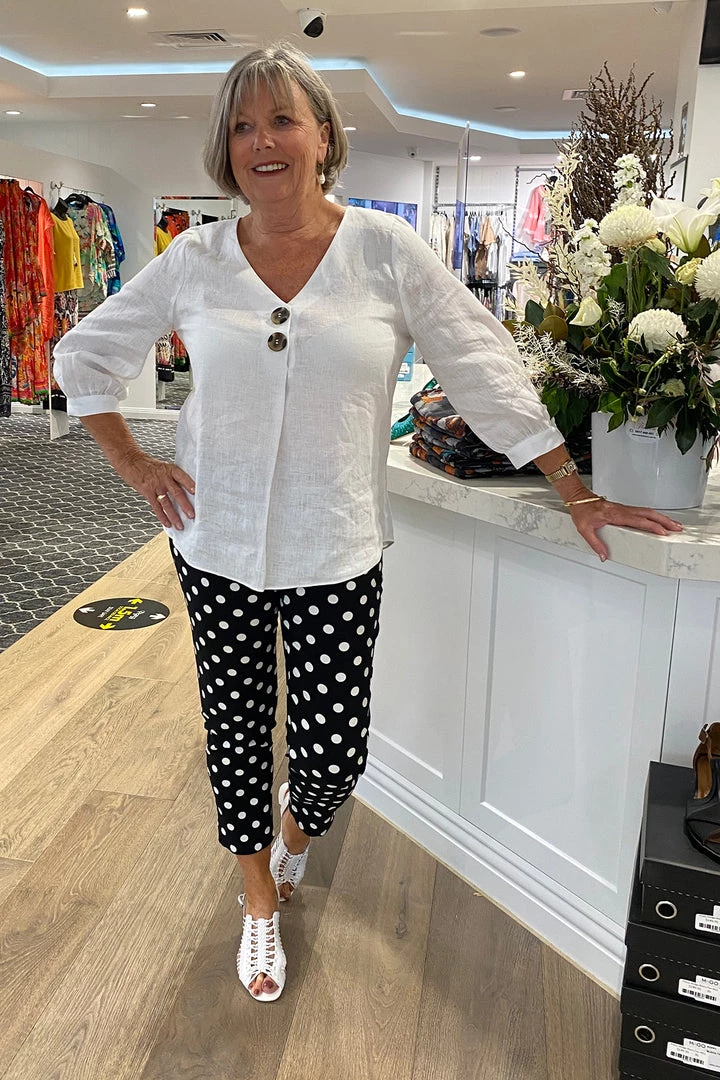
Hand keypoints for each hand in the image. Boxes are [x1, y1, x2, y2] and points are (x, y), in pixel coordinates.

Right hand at [115, 450, 195, 530]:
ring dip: (174, 516)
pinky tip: (167, 523)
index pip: (182, 477)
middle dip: (185, 505)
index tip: (197, 493)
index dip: (190, 484)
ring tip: (180, 525)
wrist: (130, 459)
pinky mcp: (147, 491)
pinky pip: (156, 506)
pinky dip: (162, 516)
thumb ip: (173, 477)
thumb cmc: (148, 464)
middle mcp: (164, 477)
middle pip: (177, 492)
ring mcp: (155, 485)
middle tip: (192, 515)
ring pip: (167, 503)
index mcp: (170, 469)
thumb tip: (186, 490)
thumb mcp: (163, 467)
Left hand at [568, 497, 682, 561]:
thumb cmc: (582, 511)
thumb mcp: (585, 530)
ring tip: (673, 524)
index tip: (662, 532)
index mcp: (615, 516)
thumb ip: (595, 544)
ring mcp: (624, 508)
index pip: (638, 520)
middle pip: (649, 514)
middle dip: (665, 521)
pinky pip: (642, 511)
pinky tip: (657, 520)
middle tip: (677, 528)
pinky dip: (653, 515)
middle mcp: (622, 510)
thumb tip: (604, 556)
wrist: (578, 498)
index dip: (652, 526)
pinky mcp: (624, 509)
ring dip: (661, 517)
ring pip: (647, 511)